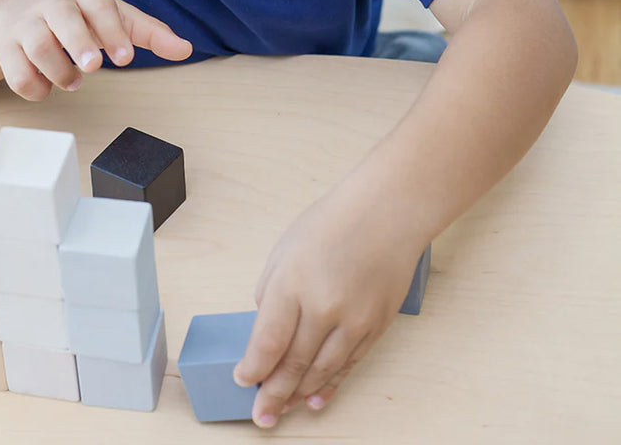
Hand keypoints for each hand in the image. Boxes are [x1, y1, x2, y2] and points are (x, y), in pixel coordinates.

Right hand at [0, 0, 191, 99]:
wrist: (16, 6)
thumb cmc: (76, 13)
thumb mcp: (113, 15)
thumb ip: (148, 32)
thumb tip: (185, 49)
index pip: (98, 4)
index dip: (112, 30)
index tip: (126, 57)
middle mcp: (52, 3)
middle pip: (62, 20)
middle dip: (78, 44)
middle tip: (93, 67)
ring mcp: (25, 23)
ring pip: (38, 48)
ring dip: (59, 72)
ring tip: (75, 81)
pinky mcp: (6, 47)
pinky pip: (17, 72)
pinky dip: (35, 87)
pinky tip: (47, 86)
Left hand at [233, 193, 423, 427]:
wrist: (387, 214)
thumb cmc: (332, 223)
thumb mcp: (285, 249)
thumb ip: (271, 290)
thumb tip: (267, 327)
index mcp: (293, 283)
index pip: (268, 341)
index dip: (253, 368)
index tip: (243, 380)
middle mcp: (323, 307)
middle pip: (293, 363)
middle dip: (272, 394)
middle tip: (259, 417)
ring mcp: (354, 320)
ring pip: (322, 371)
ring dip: (299, 395)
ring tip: (281, 412)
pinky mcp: (376, 327)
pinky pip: (349, 364)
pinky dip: (330, 385)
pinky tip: (315, 399)